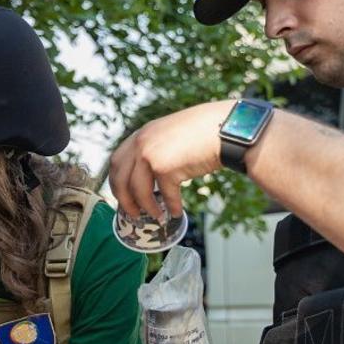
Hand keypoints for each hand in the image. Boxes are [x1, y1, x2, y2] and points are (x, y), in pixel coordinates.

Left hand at [109, 100, 234, 218]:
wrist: (227, 127)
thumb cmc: (205, 131)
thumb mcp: (171, 135)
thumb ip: (156, 149)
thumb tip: (149, 175)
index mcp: (141, 134)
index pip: (116, 161)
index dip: (116, 182)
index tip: (122, 195)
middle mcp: (141, 142)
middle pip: (120, 178)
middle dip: (124, 199)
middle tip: (132, 212)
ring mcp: (150, 154)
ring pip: (138, 191)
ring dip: (146, 207)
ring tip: (156, 216)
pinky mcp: (165, 167)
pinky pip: (164, 194)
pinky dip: (171, 206)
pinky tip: (176, 212)